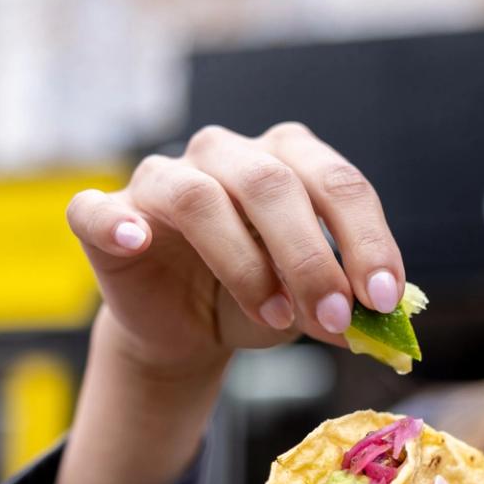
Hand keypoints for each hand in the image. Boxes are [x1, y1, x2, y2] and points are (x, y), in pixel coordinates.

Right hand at [64, 122, 404, 375]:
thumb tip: (374, 330)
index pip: (337, 183)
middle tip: (335, 317)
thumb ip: (342, 308)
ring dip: (244, 263)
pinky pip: (99, 208)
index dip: (367, 240)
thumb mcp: (310, 307)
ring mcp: (163, 176)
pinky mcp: (108, 213)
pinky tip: (138, 241)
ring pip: (200, 196)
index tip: (385, 299)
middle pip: (272, 184)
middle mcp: (227, 153)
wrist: (189, 328)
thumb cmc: (259, 298)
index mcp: (288, 158)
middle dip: (311, 258)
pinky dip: (116, 222)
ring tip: (276, 317)